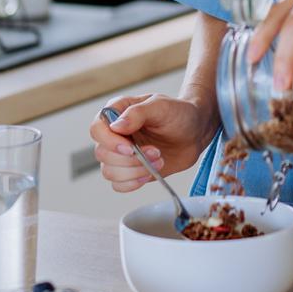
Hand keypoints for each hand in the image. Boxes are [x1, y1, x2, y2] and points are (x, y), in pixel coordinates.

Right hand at [89, 93, 216, 192]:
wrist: (195, 131)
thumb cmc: (179, 113)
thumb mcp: (160, 106)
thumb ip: (137, 113)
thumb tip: (116, 126)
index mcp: (117, 112)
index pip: (97, 129)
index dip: (109, 142)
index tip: (130, 148)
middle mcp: (115, 134)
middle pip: (102, 154)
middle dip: (130, 159)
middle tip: (155, 152)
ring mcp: (121, 154)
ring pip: (109, 172)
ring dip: (134, 171)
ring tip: (158, 160)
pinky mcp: (130, 170)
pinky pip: (118, 185)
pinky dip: (133, 183)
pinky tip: (149, 173)